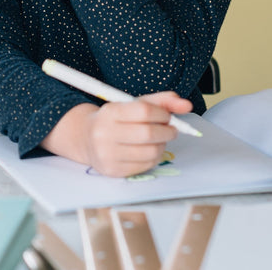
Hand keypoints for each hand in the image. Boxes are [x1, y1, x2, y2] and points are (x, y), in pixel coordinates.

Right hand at [41, 92, 191, 177]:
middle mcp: (105, 133)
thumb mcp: (132, 104)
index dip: (162, 113)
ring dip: (162, 145)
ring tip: (158, 139)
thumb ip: (160, 101)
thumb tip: (186, 105)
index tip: (167, 115)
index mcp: (109, 112)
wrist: (86, 138)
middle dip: (167, 131)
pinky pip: (146, 165)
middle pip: (149, 133)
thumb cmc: (114, 119)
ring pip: (151, 151)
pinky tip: (149, 150)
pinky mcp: (113, 170)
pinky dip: (154, 157)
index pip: (144, 111)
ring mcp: (108, 154)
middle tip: (171, 129)